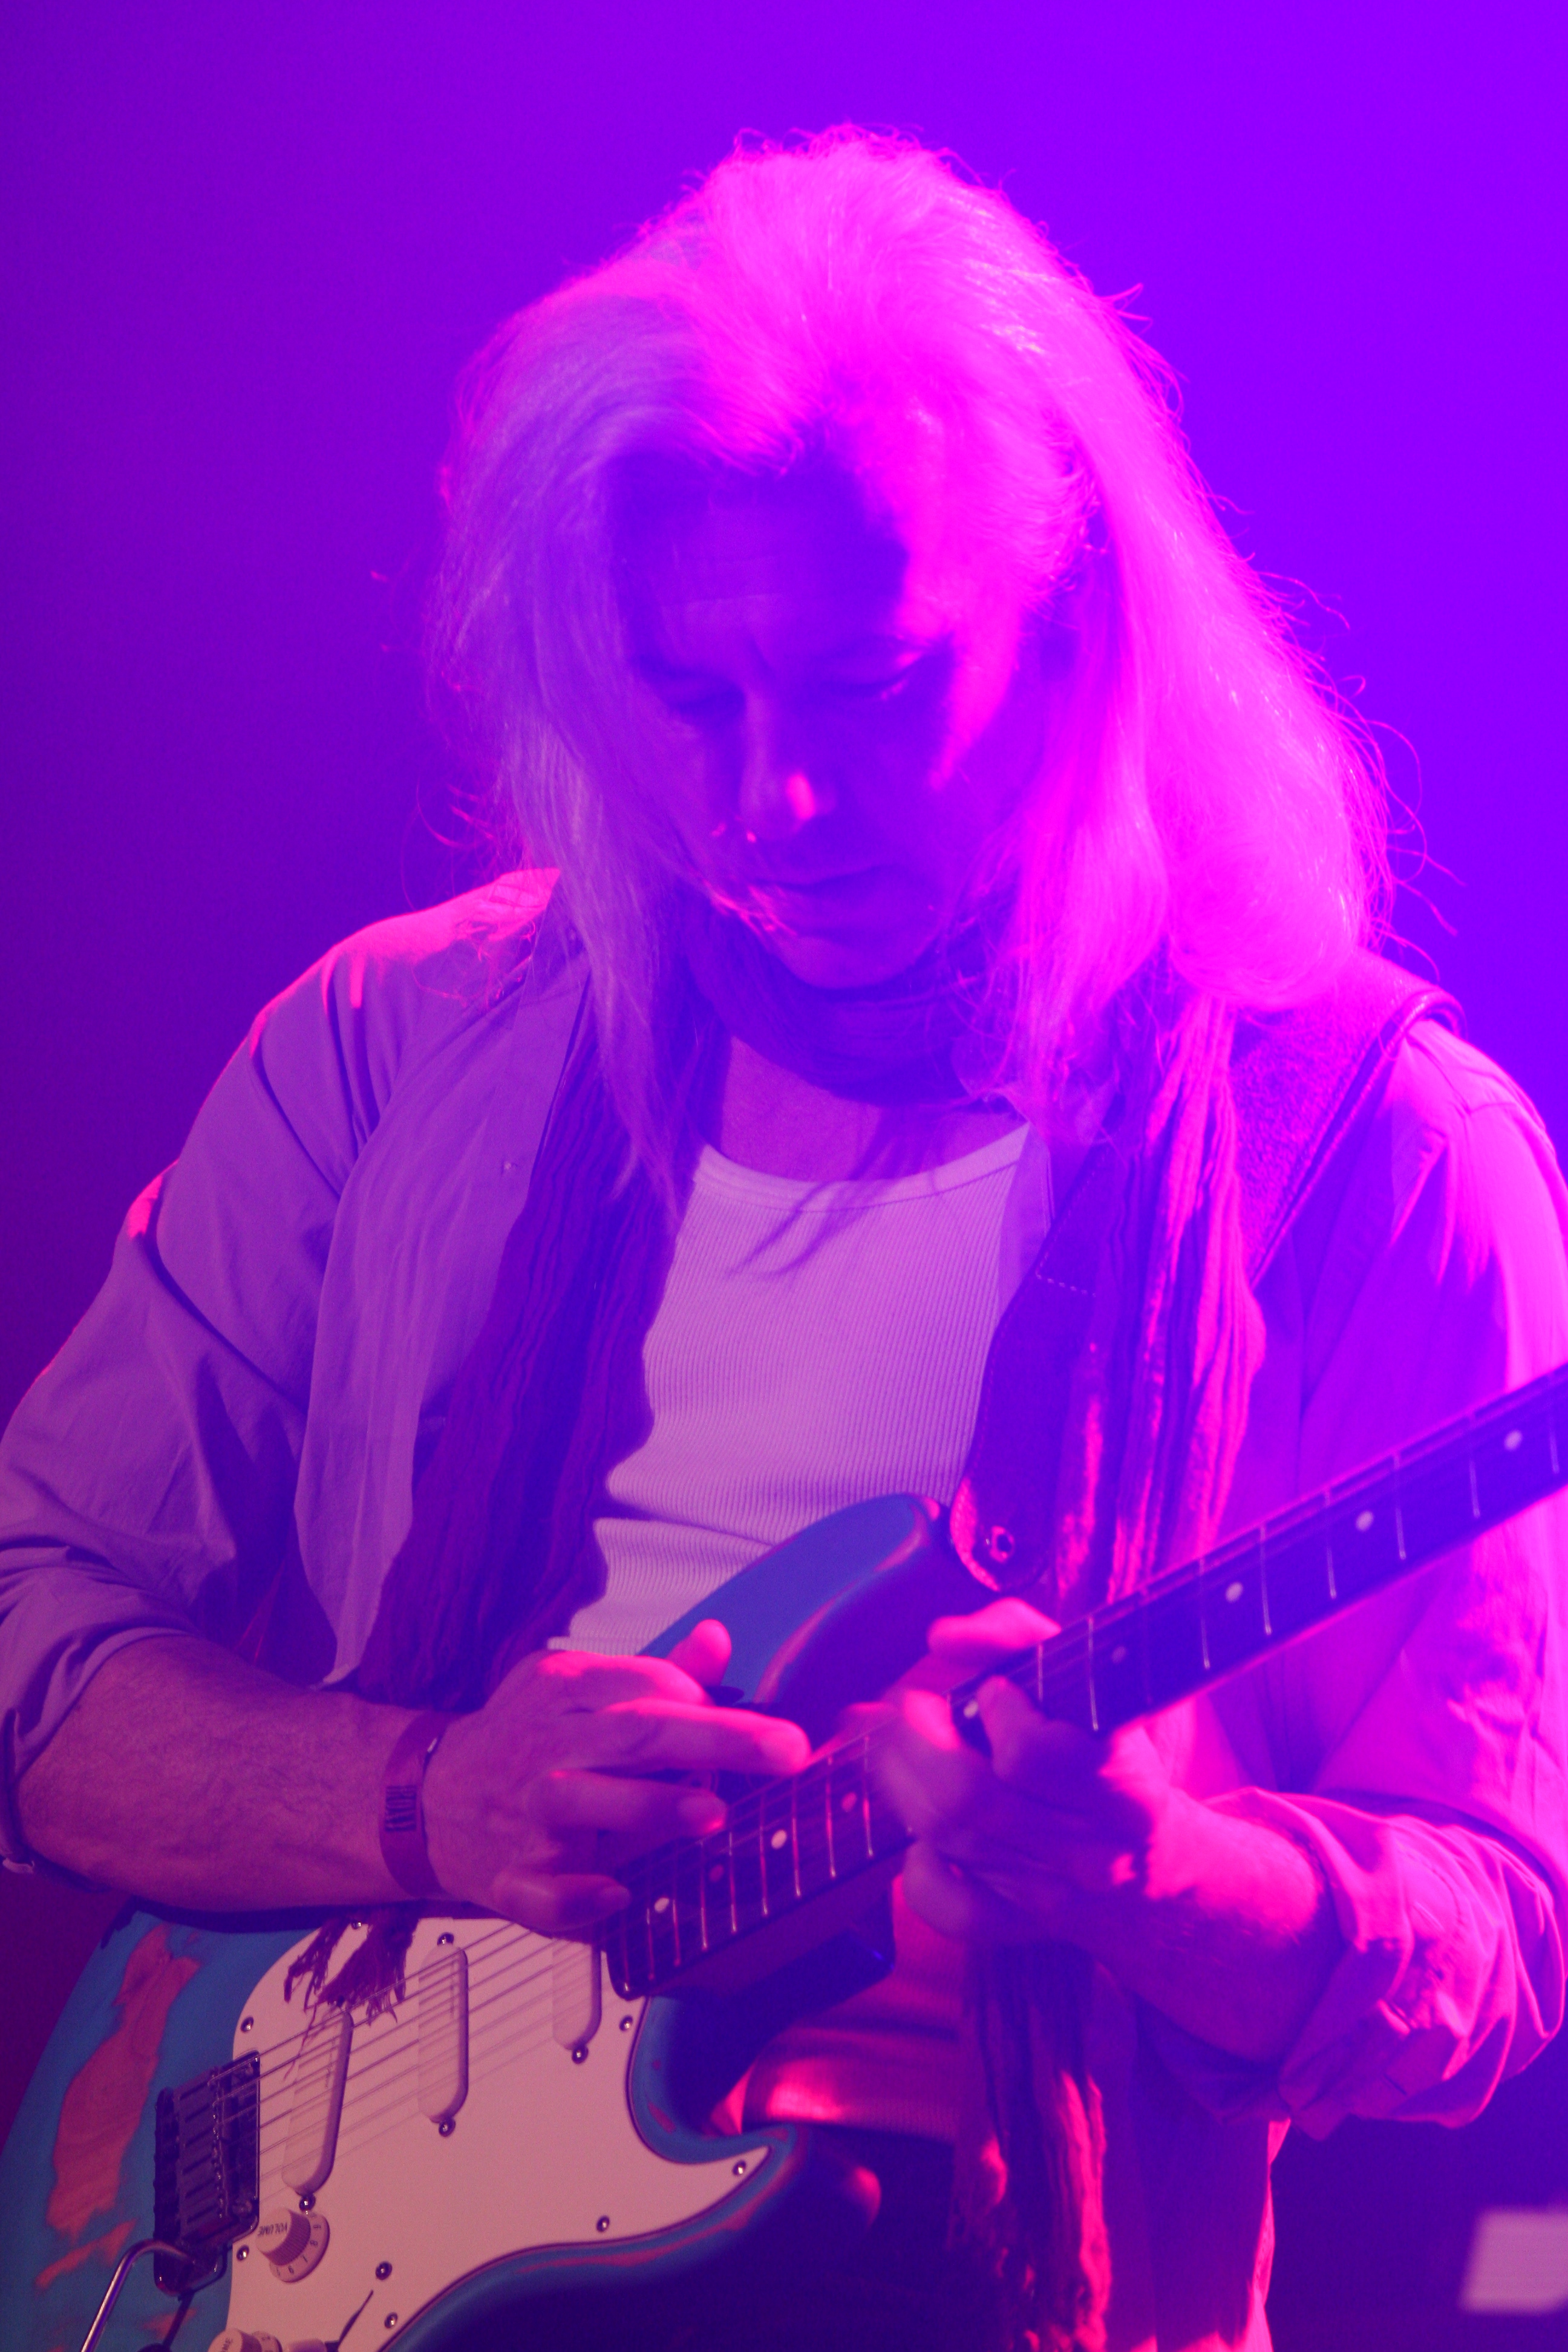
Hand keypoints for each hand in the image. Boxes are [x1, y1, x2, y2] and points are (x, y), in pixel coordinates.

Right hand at [421, 1621, 809, 1932]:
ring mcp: (525, 1816)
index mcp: (562, 1692)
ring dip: (650, 1810)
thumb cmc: (526, 1739)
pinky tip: (617, 1894)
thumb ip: (653, 1670)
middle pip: (634, 1734)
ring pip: (586, 1805)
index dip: (697, 1696)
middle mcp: (545, 1748)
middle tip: (787, 1749)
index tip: (757, 1722)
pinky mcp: (509, 1879)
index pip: (642, 1684)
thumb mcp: (576, 1689)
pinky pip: (542, 1894)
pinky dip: (577, 1897)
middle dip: (714, 1740)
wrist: (423, 1799)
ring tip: (713, 1813)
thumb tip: (718, 1639)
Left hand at [875, 1598, 1183, 1944]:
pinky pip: (949, 1909)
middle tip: (907, 1705)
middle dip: (916, 1741)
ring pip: (949, 1841)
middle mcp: (1087, 1850)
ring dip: (901, 1781)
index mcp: (1120, 1788)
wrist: (1159, 1874)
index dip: (999, 1713)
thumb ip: (1018, 1636)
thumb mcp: (1091, 1681)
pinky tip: (921, 1834)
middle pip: (970, 1799)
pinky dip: (920, 1869)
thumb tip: (942, 1637)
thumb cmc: (1114, 1754)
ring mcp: (1050, 1895)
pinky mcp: (1019, 1928)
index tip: (993, 1691)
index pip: (1034, 1756)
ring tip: (893, 1743)